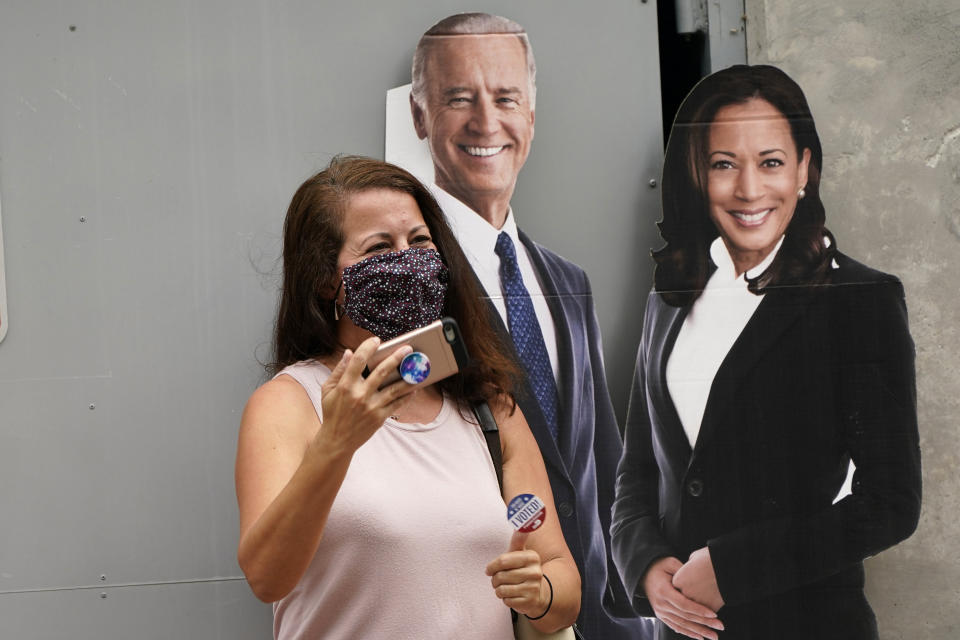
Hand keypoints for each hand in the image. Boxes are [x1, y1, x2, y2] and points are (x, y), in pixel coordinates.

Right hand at [313, 337, 415, 456]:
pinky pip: (397, 404)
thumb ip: (339, 370)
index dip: (368, 347)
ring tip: (418, 367)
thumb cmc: (332, 412)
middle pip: (382, 372)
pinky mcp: (380, 418)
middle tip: (407, 348)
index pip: (359, 361)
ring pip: (394, 389)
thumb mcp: (328, 390)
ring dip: (408, 377)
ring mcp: (371, 407)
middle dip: (396, 358)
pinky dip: (408, 395)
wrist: (337, 440)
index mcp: (345, 386)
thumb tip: (349, 352)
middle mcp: (360, 395)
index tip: (376, 340)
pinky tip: (415, 388)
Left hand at [485, 531, 548, 617]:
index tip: (488, 570)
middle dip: (495, 580)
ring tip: (505, 587)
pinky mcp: (530, 602)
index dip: (492, 566)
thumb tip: (520, 523)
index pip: (503, 560)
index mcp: (531, 557)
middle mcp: (535, 571)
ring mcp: (534, 587)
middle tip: (498, 580)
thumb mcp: (520, 553)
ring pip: (502, 590)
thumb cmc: (522, 569)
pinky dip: (505, 599)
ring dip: (499, 590)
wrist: (538, 592)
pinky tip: (512, 596)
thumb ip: (518, 538)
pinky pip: (507, 601)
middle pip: (500, 576)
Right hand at [643, 557, 723, 639]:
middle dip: (704, 623)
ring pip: (682, 625)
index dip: (699, 610)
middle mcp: (661, 604)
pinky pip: (676, 627)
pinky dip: (688, 633)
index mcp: (663, 591)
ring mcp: (660, 612)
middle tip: (720, 626)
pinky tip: (700, 637)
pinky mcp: (662, 616)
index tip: (714, 614)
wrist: (643, 575)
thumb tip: (698, 578)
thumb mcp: (670, 563)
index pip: (683, 604)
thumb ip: (683, 571)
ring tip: (713, 636)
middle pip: (685, 617)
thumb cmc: (659, 567)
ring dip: (699, 632)